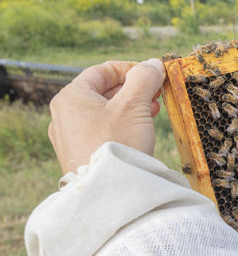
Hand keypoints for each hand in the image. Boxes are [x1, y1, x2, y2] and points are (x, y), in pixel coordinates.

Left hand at [49, 59, 164, 173]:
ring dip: (129, 109)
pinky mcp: (78, 156)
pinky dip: (120, 126)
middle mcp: (63, 115)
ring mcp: (68, 137)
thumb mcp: (134, 105)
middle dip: (133, 91)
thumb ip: (144, 79)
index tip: (152, 75)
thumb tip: (153, 64)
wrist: (107, 191)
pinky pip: (100, 132)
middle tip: (156, 94)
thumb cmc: (117, 143)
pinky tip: (137, 132)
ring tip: (152, 113)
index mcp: (70, 96)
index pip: (102, 71)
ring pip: (102, 113)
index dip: (130, 69)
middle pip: (102, 92)